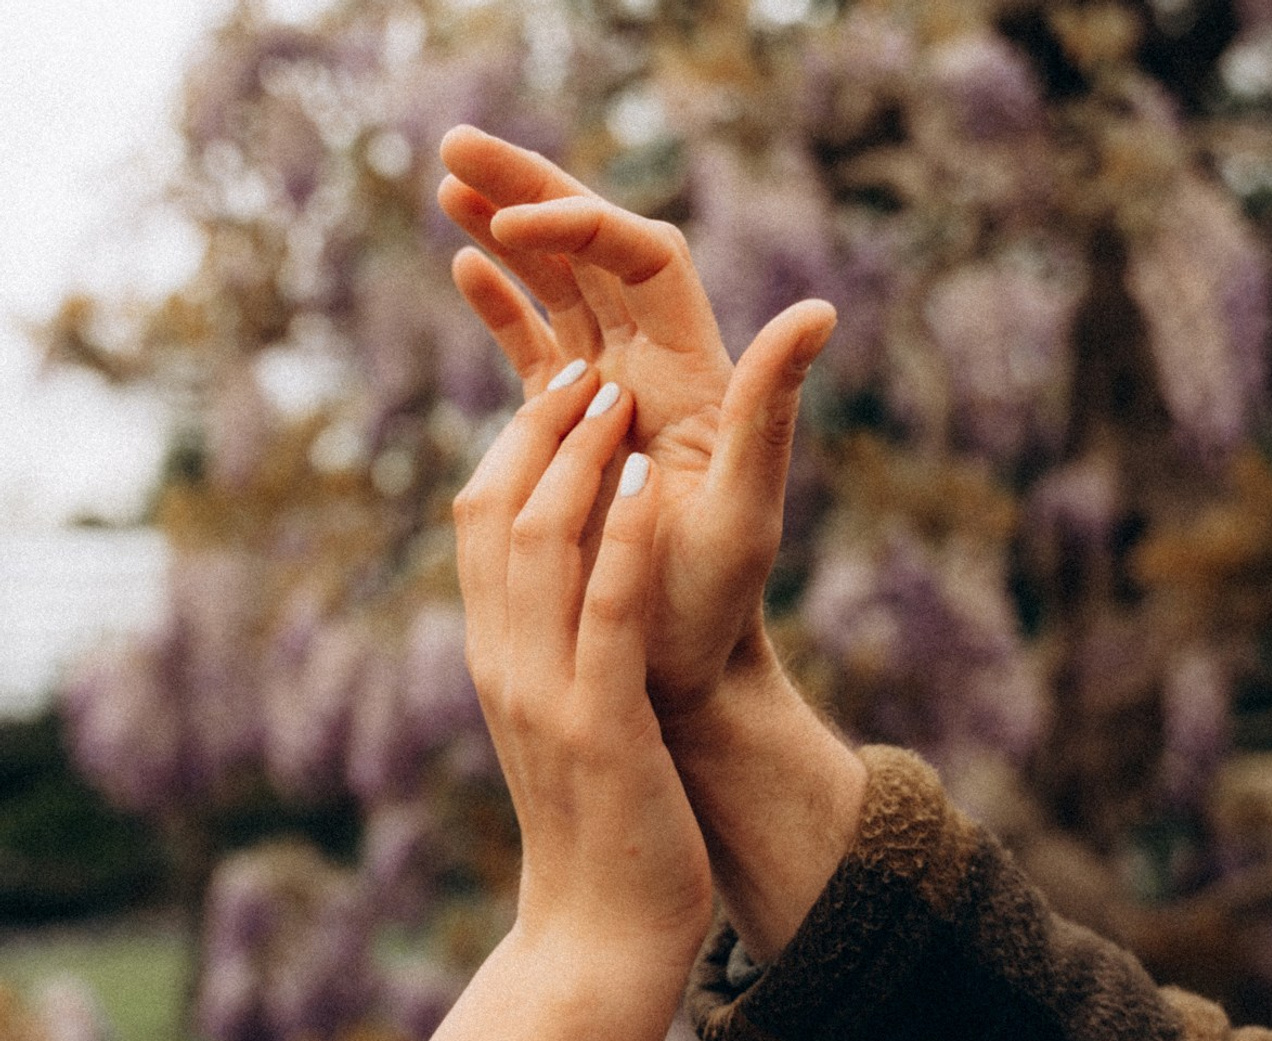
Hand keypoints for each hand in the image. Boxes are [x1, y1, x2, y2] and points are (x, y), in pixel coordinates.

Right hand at [439, 126, 836, 716]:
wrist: (684, 661)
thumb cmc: (716, 601)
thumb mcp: (746, 509)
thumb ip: (770, 409)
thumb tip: (818, 309)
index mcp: (695, 374)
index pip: (643, 259)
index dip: (582, 226)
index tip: (516, 222)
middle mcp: (656, 368)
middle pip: (597, 251)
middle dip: (531, 191)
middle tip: (457, 144)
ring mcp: (613, 393)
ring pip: (561, 289)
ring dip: (509, 233)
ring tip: (447, 182)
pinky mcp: (576, 429)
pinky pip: (538, 349)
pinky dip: (505, 307)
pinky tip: (465, 267)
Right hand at [453, 360, 712, 959]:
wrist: (597, 932)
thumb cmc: (593, 822)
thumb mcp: (559, 720)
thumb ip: (552, 650)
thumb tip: (571, 586)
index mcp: (496, 656)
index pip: (482, 526)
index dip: (513, 447)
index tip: (559, 391)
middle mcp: (504, 662)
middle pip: (497, 513)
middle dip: (538, 430)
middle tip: (586, 368)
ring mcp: (544, 692)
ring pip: (541, 545)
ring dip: (578, 459)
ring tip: (616, 398)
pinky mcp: (599, 727)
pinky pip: (606, 612)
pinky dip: (624, 538)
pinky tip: (651, 482)